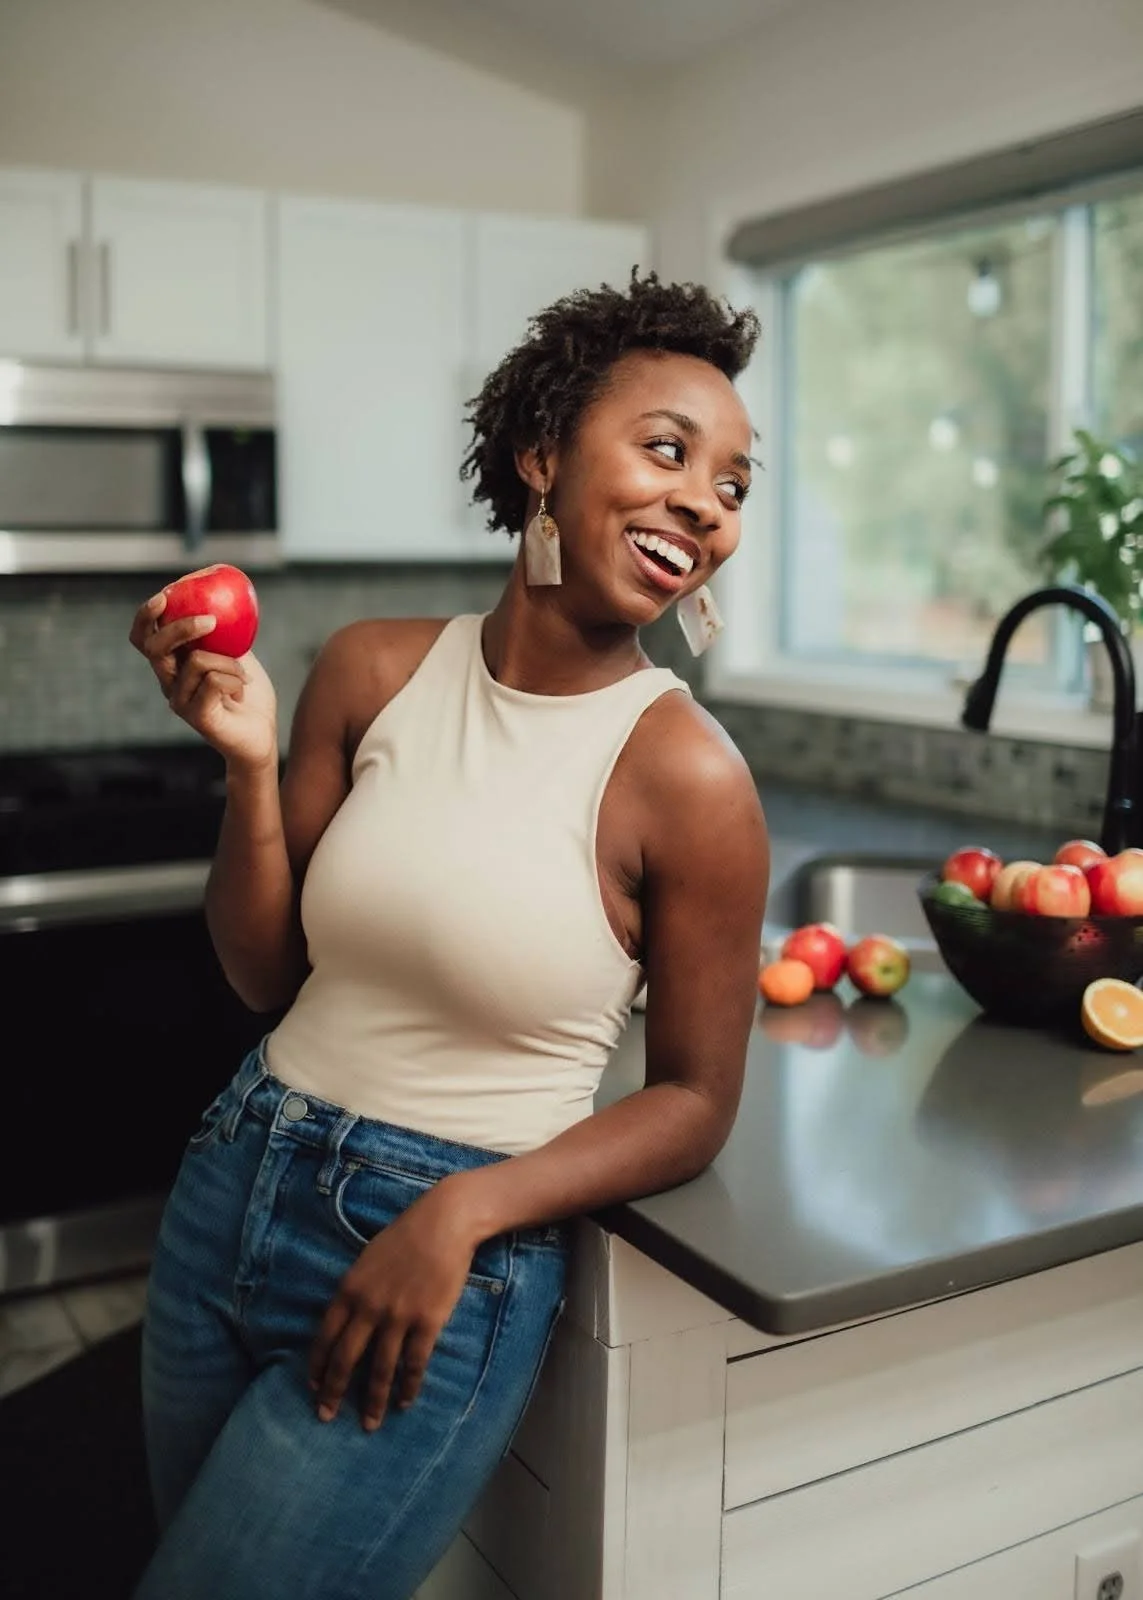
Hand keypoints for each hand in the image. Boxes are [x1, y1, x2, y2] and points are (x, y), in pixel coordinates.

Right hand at [128, 591, 277, 771]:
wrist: (262, 735)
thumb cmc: (247, 693)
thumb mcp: (236, 652)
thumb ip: (223, 631)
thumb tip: (221, 596)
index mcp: (172, 665)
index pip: (144, 638)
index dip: (146, 616)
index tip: (165, 596)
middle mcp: (169, 683)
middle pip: (155, 647)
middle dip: (180, 628)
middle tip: (210, 620)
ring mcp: (180, 701)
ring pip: (196, 661)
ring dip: (229, 660)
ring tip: (243, 674)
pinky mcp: (198, 717)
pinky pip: (214, 681)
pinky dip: (235, 678)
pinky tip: (242, 689)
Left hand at [309, 1179, 478, 1430]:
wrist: (444, 1223)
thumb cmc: (405, 1236)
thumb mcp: (367, 1259)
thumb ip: (355, 1290)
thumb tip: (346, 1319)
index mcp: (349, 1290)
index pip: (325, 1337)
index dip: (317, 1366)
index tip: (313, 1388)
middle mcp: (368, 1307)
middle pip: (345, 1359)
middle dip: (333, 1392)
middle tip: (325, 1416)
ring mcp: (398, 1316)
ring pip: (379, 1369)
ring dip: (372, 1401)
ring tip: (369, 1424)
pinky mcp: (427, 1322)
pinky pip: (414, 1363)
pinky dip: (408, 1387)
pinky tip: (405, 1403)